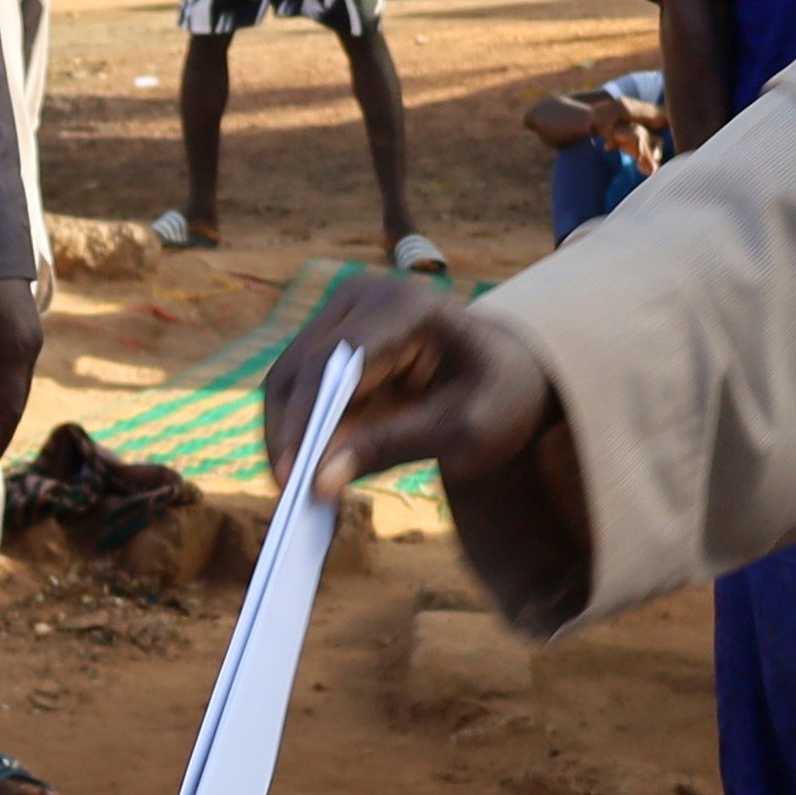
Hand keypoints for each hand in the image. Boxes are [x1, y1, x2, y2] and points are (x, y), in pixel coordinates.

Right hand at [262, 270, 554, 486]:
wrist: (509, 376)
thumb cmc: (499, 397)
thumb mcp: (464, 430)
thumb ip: (391, 448)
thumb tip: (318, 482)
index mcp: (406, 305)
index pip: (335, 362)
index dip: (306, 420)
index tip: (293, 478)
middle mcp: (363, 297)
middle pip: (299, 369)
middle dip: (289, 435)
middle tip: (287, 497)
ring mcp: (341, 314)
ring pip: (286, 381)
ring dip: (286, 437)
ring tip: (294, 494)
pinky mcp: (330, 340)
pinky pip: (297, 390)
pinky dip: (298, 433)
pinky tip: (306, 473)